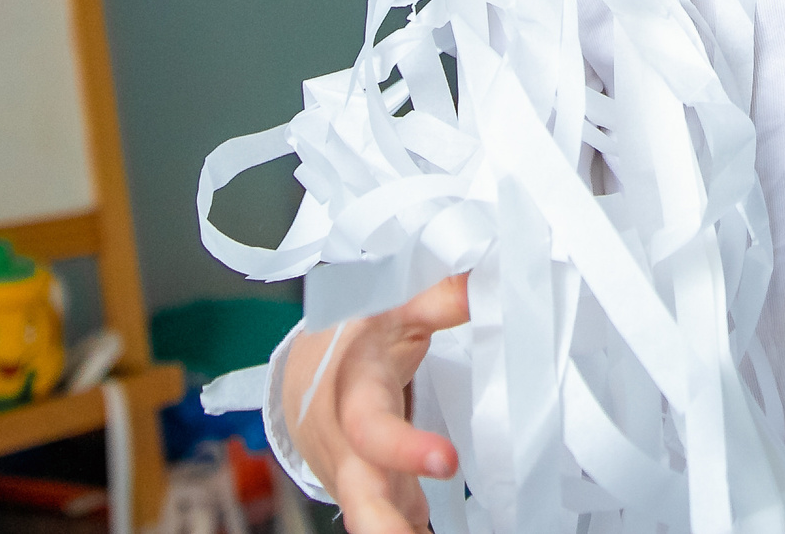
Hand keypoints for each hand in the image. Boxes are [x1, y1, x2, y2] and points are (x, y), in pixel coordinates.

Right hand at [282, 273, 470, 533]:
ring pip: (371, 514)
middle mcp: (347, 444)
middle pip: (360, 492)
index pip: (373, 424)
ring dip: (395, 533)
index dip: (405, 447)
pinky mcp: (372, 493)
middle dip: (382, 524)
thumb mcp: (388, 311)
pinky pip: (390, 519)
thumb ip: (436, 298)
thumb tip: (483, 276)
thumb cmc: (350, 342)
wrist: (300, 375)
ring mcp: (356, 475)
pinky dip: (407, 532)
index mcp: (352, 393)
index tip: (447, 463)